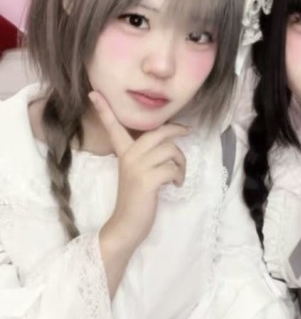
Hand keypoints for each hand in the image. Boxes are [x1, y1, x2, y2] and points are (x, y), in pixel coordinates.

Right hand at [91, 91, 189, 254]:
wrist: (126, 226)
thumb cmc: (136, 200)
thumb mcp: (136, 173)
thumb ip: (145, 157)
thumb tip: (166, 144)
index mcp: (123, 153)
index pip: (113, 127)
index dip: (104, 109)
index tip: (94, 92)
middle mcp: (128, 157)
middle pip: (158, 132)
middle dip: (176, 129)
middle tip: (188, 130)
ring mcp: (137, 168)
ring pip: (170, 150)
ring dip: (181, 162)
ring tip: (178, 175)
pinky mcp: (147, 180)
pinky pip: (173, 168)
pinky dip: (179, 176)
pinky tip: (175, 185)